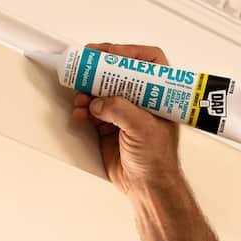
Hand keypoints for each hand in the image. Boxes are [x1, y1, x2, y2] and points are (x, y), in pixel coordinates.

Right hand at [71, 43, 181, 194]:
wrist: (147, 188)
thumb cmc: (158, 160)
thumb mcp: (142, 129)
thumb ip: (120, 110)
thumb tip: (100, 100)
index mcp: (160, 95)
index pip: (149, 61)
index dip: (130, 52)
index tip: (110, 53)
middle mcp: (143, 100)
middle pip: (120, 73)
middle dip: (101, 70)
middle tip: (85, 66)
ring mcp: (125, 112)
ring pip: (102, 91)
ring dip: (88, 91)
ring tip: (81, 97)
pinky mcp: (109, 126)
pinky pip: (92, 110)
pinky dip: (83, 110)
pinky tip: (80, 113)